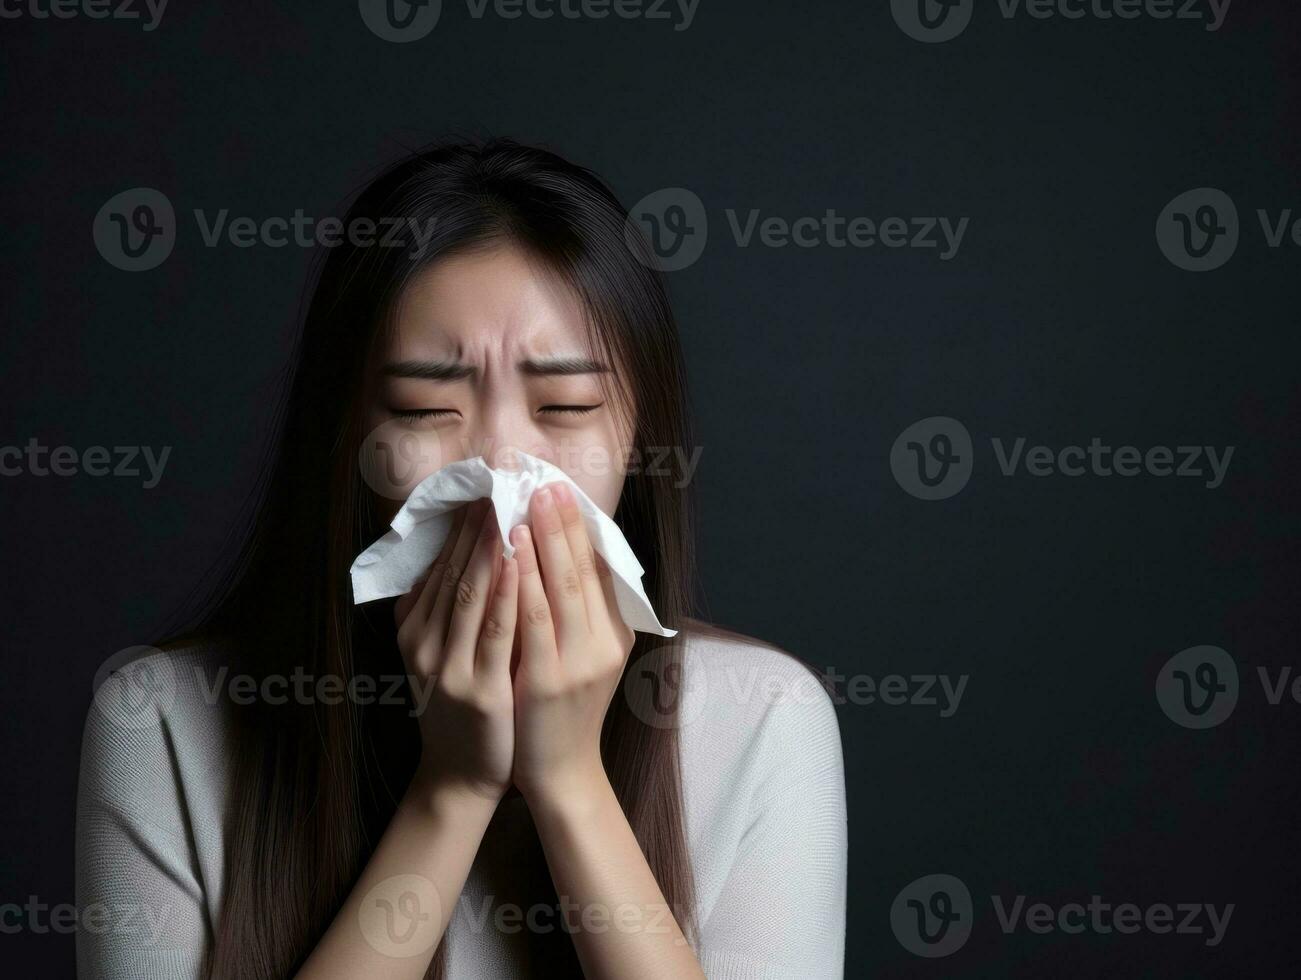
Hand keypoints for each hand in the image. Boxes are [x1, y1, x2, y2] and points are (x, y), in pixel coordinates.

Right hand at [394, 498, 518, 804]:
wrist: (460, 775)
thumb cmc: (462, 706)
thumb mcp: (443, 651)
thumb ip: (446, 607)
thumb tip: (468, 549)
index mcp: (413, 628)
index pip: (441, 563)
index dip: (463, 523)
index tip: (486, 484)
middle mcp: (423, 642)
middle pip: (453, 569)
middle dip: (477, 523)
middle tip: (499, 479)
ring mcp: (448, 666)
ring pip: (470, 592)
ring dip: (491, 546)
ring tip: (509, 505)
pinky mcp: (478, 689)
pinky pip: (495, 630)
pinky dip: (508, 591)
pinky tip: (520, 560)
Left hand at [508, 482, 636, 806]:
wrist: (559, 774)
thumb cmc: (561, 710)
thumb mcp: (584, 656)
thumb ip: (581, 612)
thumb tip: (565, 556)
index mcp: (615, 633)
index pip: (600, 568)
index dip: (581, 526)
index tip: (562, 489)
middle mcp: (605, 643)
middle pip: (584, 569)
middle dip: (564, 521)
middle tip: (546, 481)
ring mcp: (579, 662)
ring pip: (562, 586)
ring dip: (545, 538)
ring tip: (529, 500)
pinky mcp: (549, 680)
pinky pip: (534, 618)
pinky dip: (524, 578)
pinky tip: (511, 549)